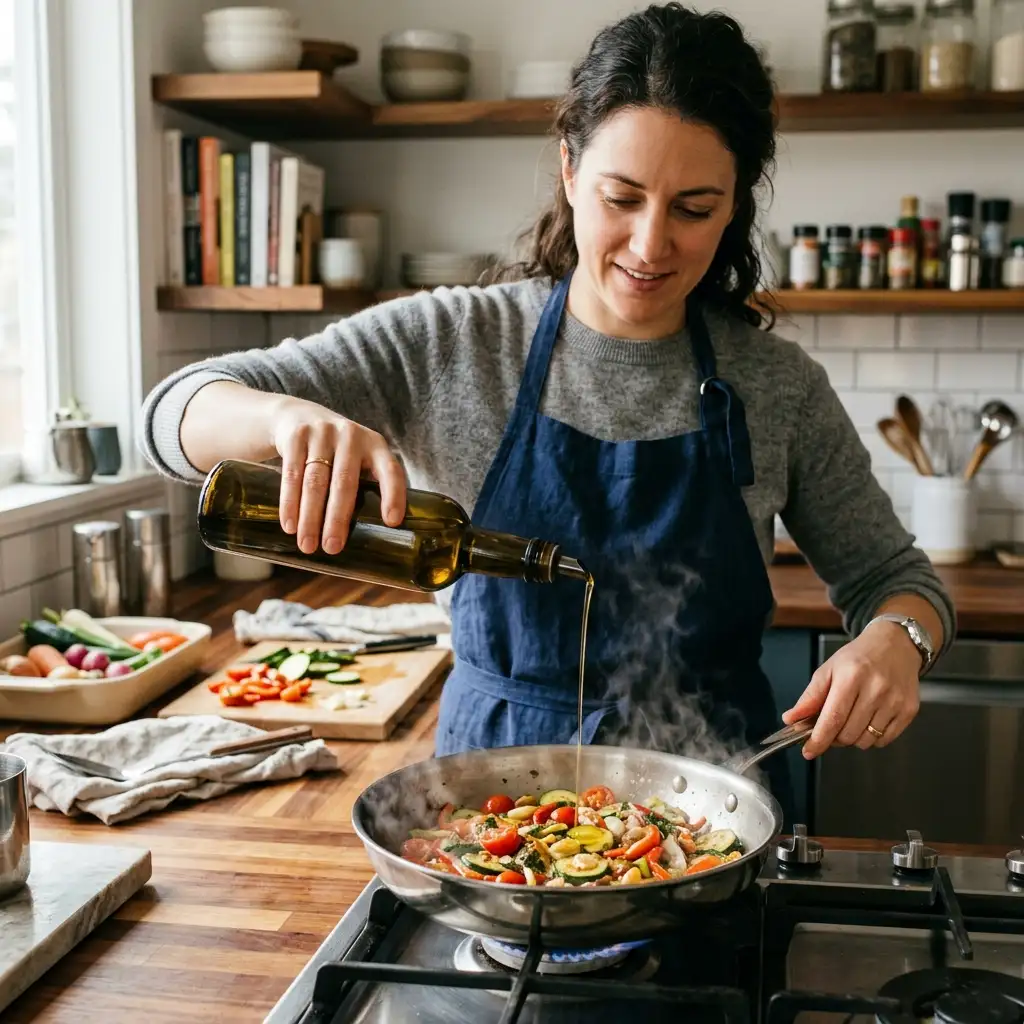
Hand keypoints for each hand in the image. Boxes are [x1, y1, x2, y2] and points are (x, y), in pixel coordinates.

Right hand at [268, 396, 405, 554]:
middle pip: (344, 482)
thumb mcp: (357, 458)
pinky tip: (290, 525)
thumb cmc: (335, 451)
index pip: (390, 471)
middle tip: (332, 548)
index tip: (391, 522)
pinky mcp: (295, 435)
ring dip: (310, 517)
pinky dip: (290, 503)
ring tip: (307, 545)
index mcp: (375, 445)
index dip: (393, 495)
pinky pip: (292, 474)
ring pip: (315, 481)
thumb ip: (364, 485)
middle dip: (337, 519)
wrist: (297, 416)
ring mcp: (322, 433)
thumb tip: (370, 538)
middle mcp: (351, 436)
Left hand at [781, 619, 921, 757]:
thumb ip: (810, 697)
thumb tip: (791, 720)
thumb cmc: (858, 658)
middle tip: (832, 725)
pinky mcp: (909, 711)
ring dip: (853, 738)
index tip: (808, 752)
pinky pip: (884, 740)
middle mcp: (876, 689)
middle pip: (848, 734)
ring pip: (865, 741)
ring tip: (852, 719)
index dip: (819, 739)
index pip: (832, 718)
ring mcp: (895, 701)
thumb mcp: (828, 670)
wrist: (896, 645)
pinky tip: (869, 720)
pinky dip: (872, 737)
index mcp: (851, 676)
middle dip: (834, 737)